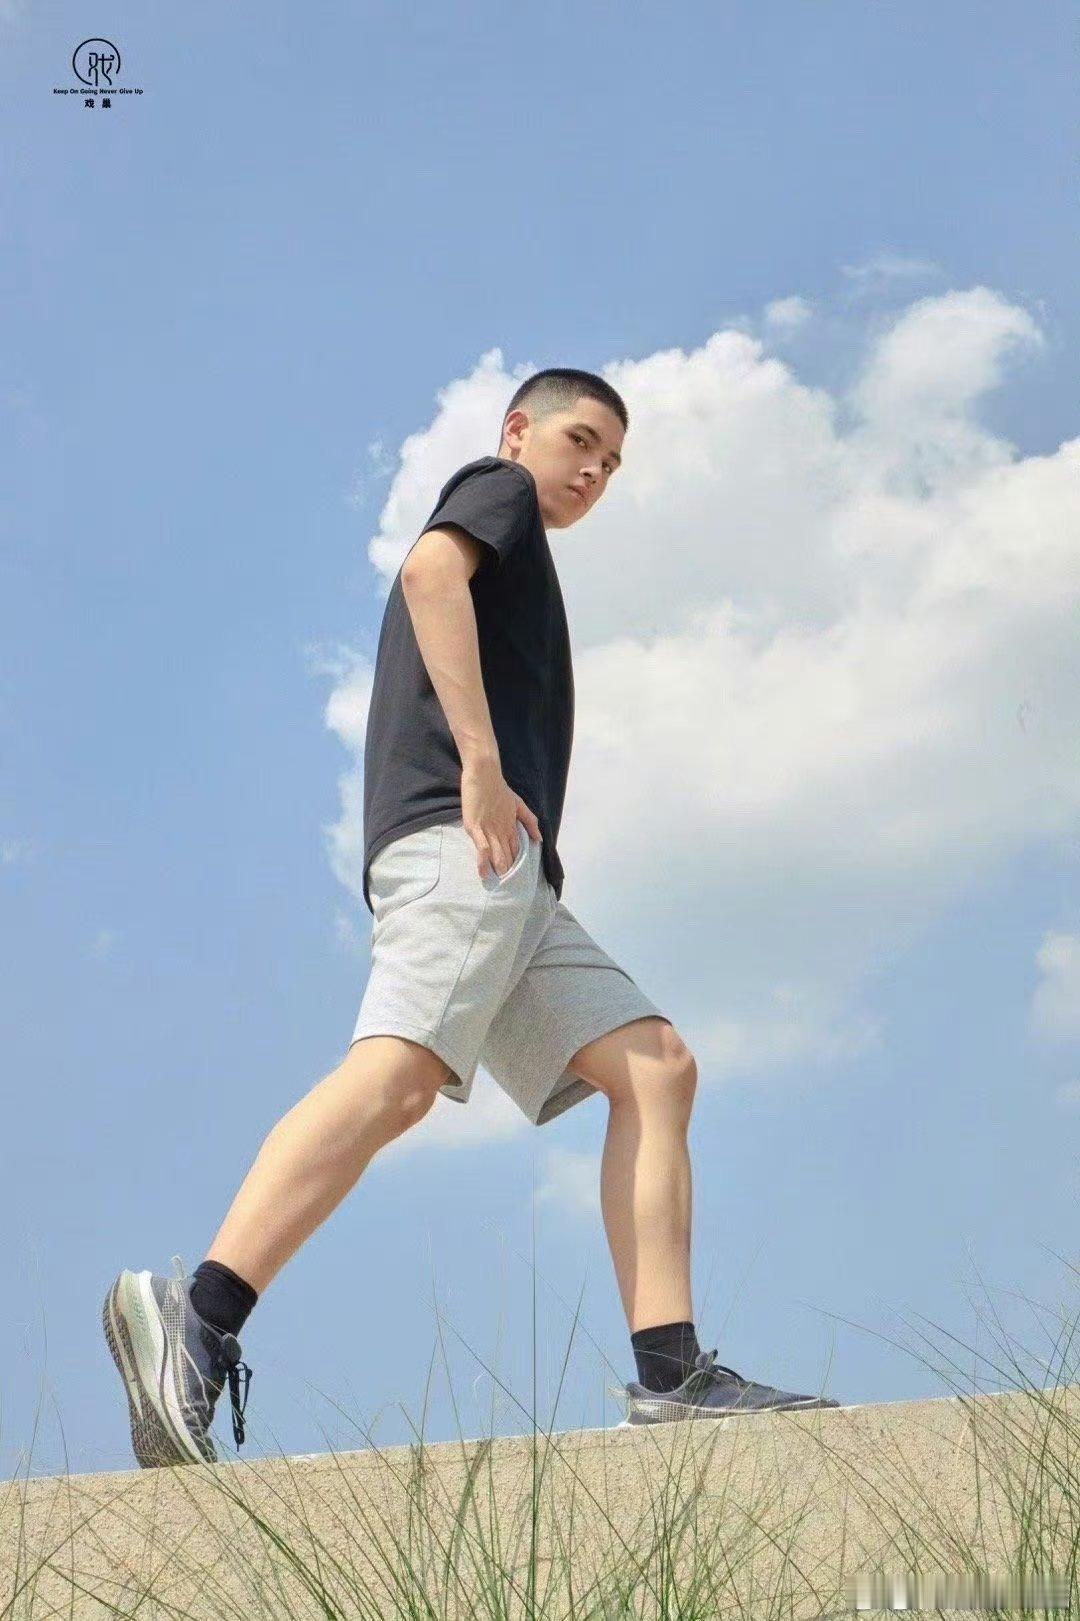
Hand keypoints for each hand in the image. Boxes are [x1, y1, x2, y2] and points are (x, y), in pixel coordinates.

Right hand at [461, 756, 542, 879]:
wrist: (484, 774)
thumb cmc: (499, 788)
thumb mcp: (519, 804)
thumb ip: (530, 821)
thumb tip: (540, 840)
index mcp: (512, 825)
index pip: (518, 848)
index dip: (519, 862)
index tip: (520, 877)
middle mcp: (503, 830)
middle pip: (509, 854)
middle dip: (510, 870)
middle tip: (511, 887)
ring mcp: (489, 829)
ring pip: (497, 853)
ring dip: (499, 868)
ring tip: (501, 884)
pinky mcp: (476, 827)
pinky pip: (481, 848)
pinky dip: (484, 861)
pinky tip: (485, 873)